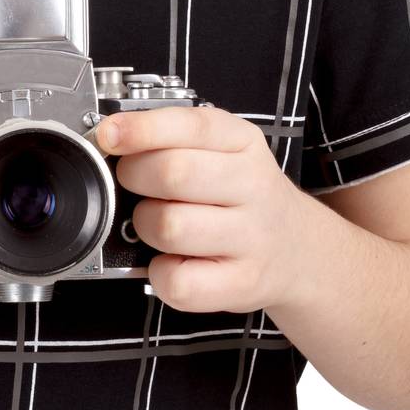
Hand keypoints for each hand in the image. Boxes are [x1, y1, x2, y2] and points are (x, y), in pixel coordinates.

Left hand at [94, 105, 313, 313]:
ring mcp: (252, 238)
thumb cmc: (242, 196)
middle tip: (135, 183)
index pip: (191, 125)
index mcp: (243, 143)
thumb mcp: (222, 149)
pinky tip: (173, 260)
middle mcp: (254, 186)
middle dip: (135, 177)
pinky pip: (180, 281)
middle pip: (173, 174)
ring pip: (170, 227)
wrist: (299, 248)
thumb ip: (172, 137)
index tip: (109, 134)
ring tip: (160, 222)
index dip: (141, 129)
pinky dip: (161, 274)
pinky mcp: (244, 284)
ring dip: (147, 226)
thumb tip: (111, 135)